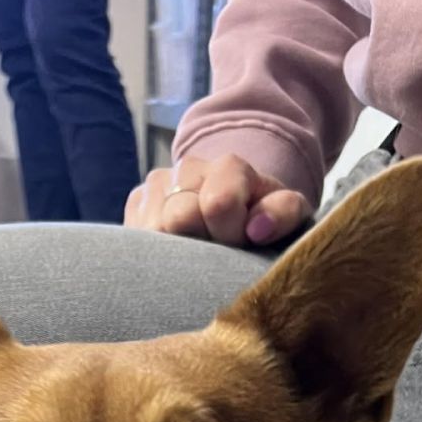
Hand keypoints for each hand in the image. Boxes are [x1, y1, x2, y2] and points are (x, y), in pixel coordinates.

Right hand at [124, 155, 306, 247]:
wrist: (234, 209)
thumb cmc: (262, 218)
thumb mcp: (287, 214)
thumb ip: (283, 213)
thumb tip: (257, 228)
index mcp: (228, 167)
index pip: (218, 203)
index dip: (229, 234)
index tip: (240, 244)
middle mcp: (186, 169)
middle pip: (178, 218)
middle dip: (200, 245)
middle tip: (216, 254)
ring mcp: (156, 185)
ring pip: (152, 231)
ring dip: (175, 252)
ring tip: (197, 252)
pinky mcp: (136, 204)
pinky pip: (135, 238)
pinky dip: (155, 253)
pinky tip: (175, 252)